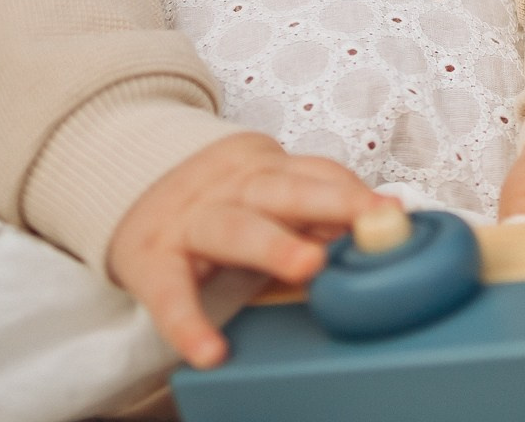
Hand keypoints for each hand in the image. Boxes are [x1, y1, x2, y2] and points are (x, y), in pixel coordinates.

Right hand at [105, 132, 395, 368]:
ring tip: (310, 267)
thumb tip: (385, 235)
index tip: (391, 211)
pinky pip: (170, 293)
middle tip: (369, 219)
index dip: (352, 190)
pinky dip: (188, 323)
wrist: (133, 180)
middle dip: (329, 202)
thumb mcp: (265, 196)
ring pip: (234, 227)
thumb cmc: (221, 202)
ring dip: (274, 245)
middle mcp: (231, 190)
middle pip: (283, 191)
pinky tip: (211, 350)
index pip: (314, 174)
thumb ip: (316, 215)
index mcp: (265, 174)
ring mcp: (190, 222)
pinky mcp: (152, 261)